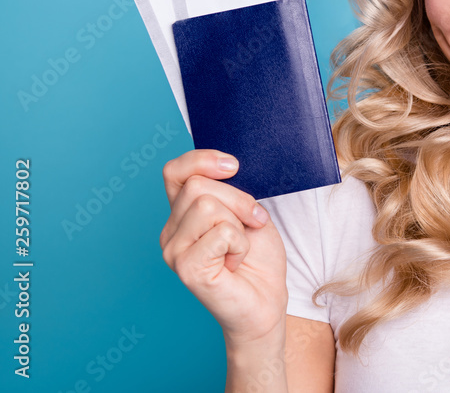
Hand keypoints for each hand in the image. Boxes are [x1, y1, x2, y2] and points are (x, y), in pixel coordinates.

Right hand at [159, 150, 288, 344]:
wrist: (266, 301)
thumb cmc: (257, 259)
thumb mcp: (246, 212)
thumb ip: (227, 191)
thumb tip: (226, 166)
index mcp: (183, 214)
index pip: (175, 171)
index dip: (201, 160)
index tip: (233, 166)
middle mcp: (171, 231)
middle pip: (197, 186)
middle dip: (238, 200)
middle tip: (251, 224)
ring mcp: (174, 251)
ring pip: (207, 205)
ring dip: (239, 224)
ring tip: (240, 246)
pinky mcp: (186, 268)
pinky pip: (221, 232)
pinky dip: (240, 244)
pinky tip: (236, 262)